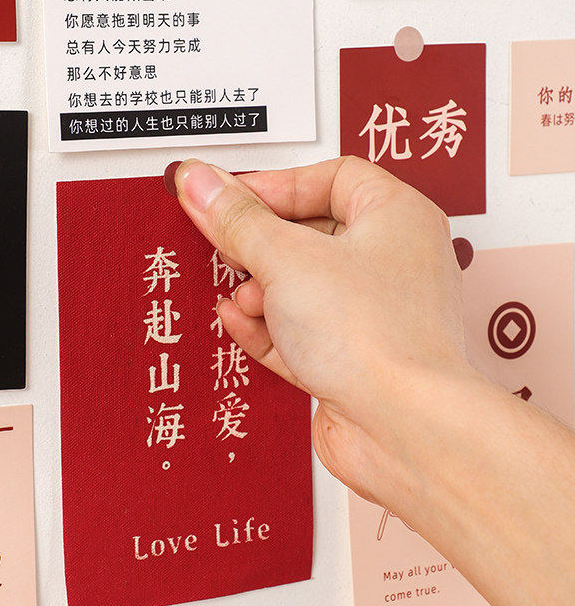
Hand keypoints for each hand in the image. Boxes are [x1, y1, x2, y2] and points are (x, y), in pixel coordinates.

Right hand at [172, 156, 472, 505]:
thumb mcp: (286, 259)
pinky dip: (267, 325)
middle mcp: (391, 263)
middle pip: (311, 234)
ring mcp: (372, 314)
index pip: (330, 178)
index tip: (230, 197)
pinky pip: (301, 331)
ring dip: (261, 289)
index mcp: (395, 218)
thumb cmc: (378, 337)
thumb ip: (237, 220)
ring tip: (243, 296)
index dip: (275, 185)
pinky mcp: (351, 359)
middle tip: (226, 243)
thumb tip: (201, 182)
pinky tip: (240, 321)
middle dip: (261, 244)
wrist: (404, 428)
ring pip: (302, 286)